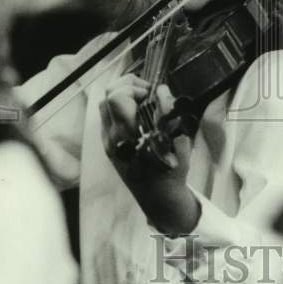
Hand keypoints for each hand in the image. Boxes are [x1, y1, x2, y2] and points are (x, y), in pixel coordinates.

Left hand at [99, 76, 199, 235]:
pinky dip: (120, 107)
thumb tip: (161, 89)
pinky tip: (137, 114)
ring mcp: (107, 141)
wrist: (159, 197)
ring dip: (122, 96)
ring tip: (142, 101)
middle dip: (127, 86)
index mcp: (128, 136)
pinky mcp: (108, 144)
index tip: (150, 93)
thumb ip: (169, 112)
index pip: (116, 98)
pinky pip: (108, 116)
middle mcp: (112, 137)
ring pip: (104, 104)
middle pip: (106, 96)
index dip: (133, 86)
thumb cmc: (172, 170)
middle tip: (146, 93)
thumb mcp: (178, 140)